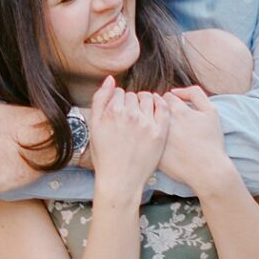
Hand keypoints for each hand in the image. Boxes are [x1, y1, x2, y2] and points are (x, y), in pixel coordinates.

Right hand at [88, 75, 169, 197]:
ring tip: (141, 115)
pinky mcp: (160, 133)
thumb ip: (100, 99)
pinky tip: (155, 111)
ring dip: (145, 102)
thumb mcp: (94, 126)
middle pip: (133, 95)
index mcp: (113, 111)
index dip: (117, 101)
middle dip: (131, 103)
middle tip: (129, 118)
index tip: (118, 112)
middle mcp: (131, 115)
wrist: (120, 180)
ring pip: (149, 98)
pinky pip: (164, 108)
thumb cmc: (104, 155)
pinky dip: (160, 104)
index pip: (119, 92)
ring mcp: (147, 124)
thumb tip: (110, 78)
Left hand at [156, 84, 232, 192]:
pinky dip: (148, 140)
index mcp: (178, 110)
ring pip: (146, 123)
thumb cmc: (211, 142)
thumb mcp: (211, 112)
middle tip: (167, 122)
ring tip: (162, 133)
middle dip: (158, 112)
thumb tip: (174, 91)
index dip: (171, 104)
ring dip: (150, 124)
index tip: (176, 113)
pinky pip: (144, 139)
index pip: (165, 97)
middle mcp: (164, 121)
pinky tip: (158, 145)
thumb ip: (194, 94)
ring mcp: (156, 137)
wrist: (208, 170)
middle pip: (153, 108)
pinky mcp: (151, 152)